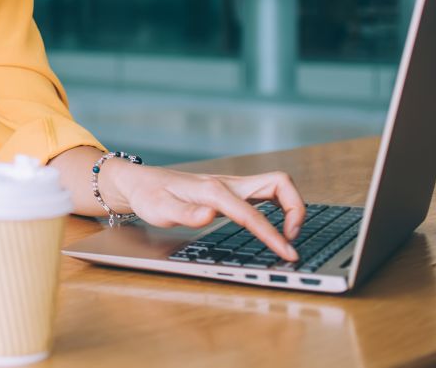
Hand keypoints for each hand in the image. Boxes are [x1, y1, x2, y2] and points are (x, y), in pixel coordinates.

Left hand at [105, 163, 304, 260]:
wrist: (140, 181)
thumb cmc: (149, 196)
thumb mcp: (160, 209)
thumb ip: (185, 213)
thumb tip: (209, 214)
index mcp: (213, 190)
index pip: (252, 213)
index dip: (273, 234)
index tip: (288, 253)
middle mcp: (227, 183)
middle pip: (279, 182)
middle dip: (296, 208)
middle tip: (291, 238)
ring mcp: (231, 185)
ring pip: (275, 185)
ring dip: (291, 206)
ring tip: (287, 235)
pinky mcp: (231, 190)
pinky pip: (265, 193)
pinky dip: (279, 206)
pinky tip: (274, 224)